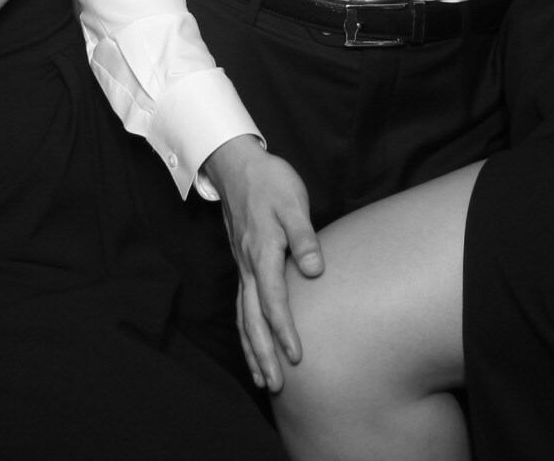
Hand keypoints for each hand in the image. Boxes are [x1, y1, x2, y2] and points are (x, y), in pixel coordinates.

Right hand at [203, 134, 323, 392]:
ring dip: (252, 350)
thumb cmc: (271, 182)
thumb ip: (304, 236)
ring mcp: (242, 267)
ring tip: (263, 379)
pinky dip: (245, 332)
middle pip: (253, 320)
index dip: (285, 331)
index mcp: (263, 251)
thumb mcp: (293, 202)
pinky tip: (253, 345)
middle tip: (277, 386)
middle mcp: (248, 266)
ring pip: (243, 317)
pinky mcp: (242, 265)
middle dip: (264, 354)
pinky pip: (240, 307)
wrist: (238, 167)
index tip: (298, 356)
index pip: (273, 301)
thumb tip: (315, 270)